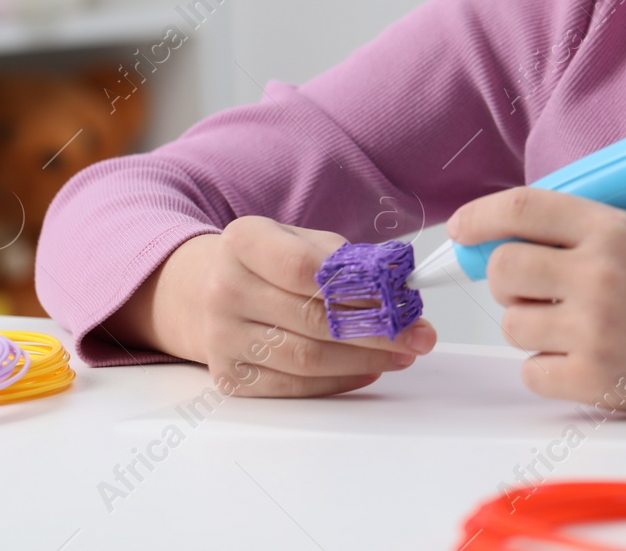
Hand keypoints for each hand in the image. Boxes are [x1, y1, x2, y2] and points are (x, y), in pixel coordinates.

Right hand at [104, 216, 436, 396]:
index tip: (401, 300)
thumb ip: (345, 259)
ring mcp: (221, 338)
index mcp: (242, 242)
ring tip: (401, 353)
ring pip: (306, 358)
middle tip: (418, 336)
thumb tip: (399, 286)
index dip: (358, 287)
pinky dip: (338, 381)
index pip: (304, 267)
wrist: (206, 292)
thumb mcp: (299, 239)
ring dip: (364, 360)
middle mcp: (223, 289)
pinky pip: (294, 386)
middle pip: (312, 319)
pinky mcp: (229, 377)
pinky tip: (368, 369)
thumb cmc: (268, 263)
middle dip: (376, 331)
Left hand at [447, 187, 625, 412]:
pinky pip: (532, 372)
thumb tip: (491, 241)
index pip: (523, 209)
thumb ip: (572, 232)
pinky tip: (584, 356)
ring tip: (575, 324)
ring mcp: (598, 331)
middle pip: (503, 270)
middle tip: (534, 288)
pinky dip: (547, 367)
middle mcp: (602, 275)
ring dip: (531, 326)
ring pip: (513, 326)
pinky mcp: (598, 381)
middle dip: (507, 279)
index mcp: (613, 228)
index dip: (480, 217)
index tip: (462, 230)